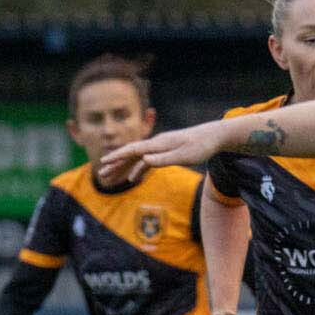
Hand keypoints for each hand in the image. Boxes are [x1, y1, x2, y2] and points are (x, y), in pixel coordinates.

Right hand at [97, 122, 230, 182]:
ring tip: (110, 177)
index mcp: (158, 144)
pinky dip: (137, 169)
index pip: (133, 150)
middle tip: (100, 174)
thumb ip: (163, 159)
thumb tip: (144, 161)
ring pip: (137, 158)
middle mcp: (156, 144)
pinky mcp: (166, 151)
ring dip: (123, 168)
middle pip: (131, 154)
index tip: (104, 162)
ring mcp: (160, 148)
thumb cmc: (201, 147)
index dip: (117, 156)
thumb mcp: (184, 156)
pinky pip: (146, 161)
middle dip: (115, 164)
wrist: (214, 136)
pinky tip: (132, 178)